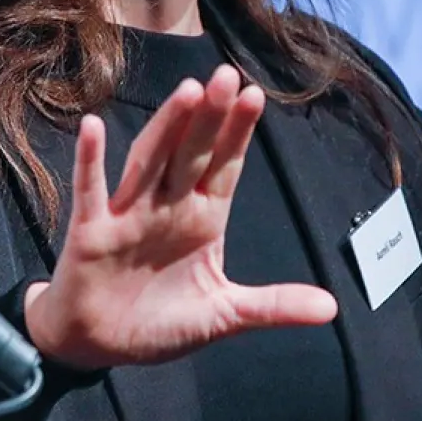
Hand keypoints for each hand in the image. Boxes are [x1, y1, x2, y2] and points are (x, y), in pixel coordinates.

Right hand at [23, 65, 337, 369]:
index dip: (238, 132)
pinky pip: (91, 194)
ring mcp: (128, 216)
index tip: (255, 94)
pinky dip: (90, 162)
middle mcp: (168, 206)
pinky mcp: (90, 234)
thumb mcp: (223, 315)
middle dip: (210, 117)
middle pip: (192, 153)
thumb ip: (273, 305)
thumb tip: (331, 308)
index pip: (225, 166)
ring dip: (166, 128)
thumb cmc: (159, 321)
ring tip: (186, 92)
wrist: (97, 345)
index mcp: (203, 218)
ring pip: (149, 161)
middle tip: (226, 75)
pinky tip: (91, 127)